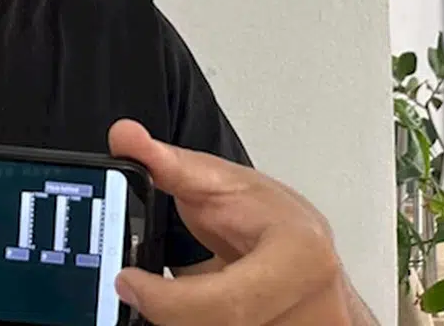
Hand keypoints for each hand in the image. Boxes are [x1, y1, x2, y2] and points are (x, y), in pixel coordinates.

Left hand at [108, 119, 369, 325]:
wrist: (306, 260)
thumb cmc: (270, 221)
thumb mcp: (219, 183)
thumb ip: (166, 163)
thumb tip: (125, 136)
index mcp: (303, 257)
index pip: (227, 301)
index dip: (168, 300)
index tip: (127, 282)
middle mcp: (318, 307)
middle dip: (171, 312)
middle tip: (139, 290)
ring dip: (185, 319)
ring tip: (181, 291)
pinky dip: (197, 323)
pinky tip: (194, 307)